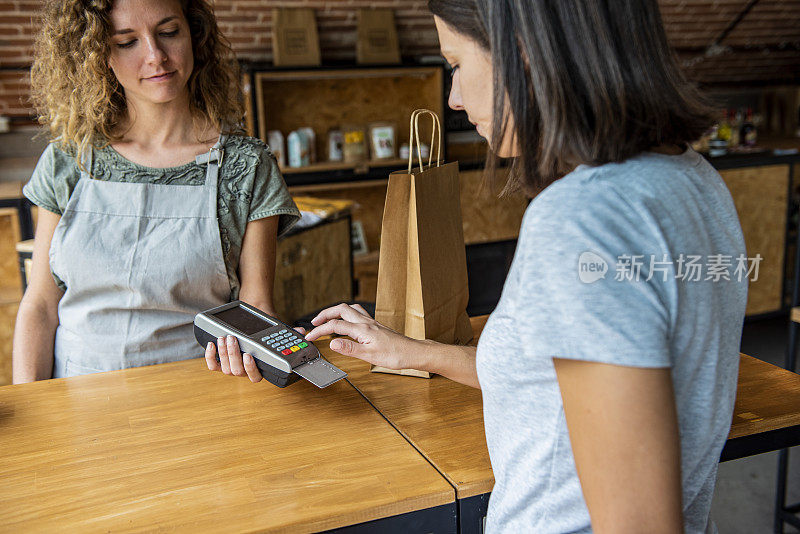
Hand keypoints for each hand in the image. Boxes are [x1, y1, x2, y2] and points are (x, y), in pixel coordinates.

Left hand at [206, 327, 307, 381]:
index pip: (255, 376)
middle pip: (237, 371)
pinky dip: (210, 356)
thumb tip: (302, 332)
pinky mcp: (220, 363)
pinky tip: (212, 344)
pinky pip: (213, 365)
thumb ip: (289, 333)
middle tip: (232, 338)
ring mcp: (232, 368)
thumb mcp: (277, 333)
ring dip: (223, 352)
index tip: (248, 355)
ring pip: (225, 368)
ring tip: (224, 337)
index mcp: (259, 368)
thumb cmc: (264, 333)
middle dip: (233, 354)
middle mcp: (244, 371)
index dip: (250, 368)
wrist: (252, 327)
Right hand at [304, 303, 425, 370]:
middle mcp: (366, 322)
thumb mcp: (369, 355)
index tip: (310, 336)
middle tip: (314, 322)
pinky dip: (347, 314)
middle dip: (325, 314)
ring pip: (350, 309)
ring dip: (336, 311)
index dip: (319, 330)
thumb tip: (332, 343)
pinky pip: (358, 314)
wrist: (412, 352)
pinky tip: (347, 322)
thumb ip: (349, 348)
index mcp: (362, 329)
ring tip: (327, 319)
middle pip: (340, 310)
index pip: (335, 326)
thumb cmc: (395, 355)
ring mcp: (371, 322)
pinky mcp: (375, 325)